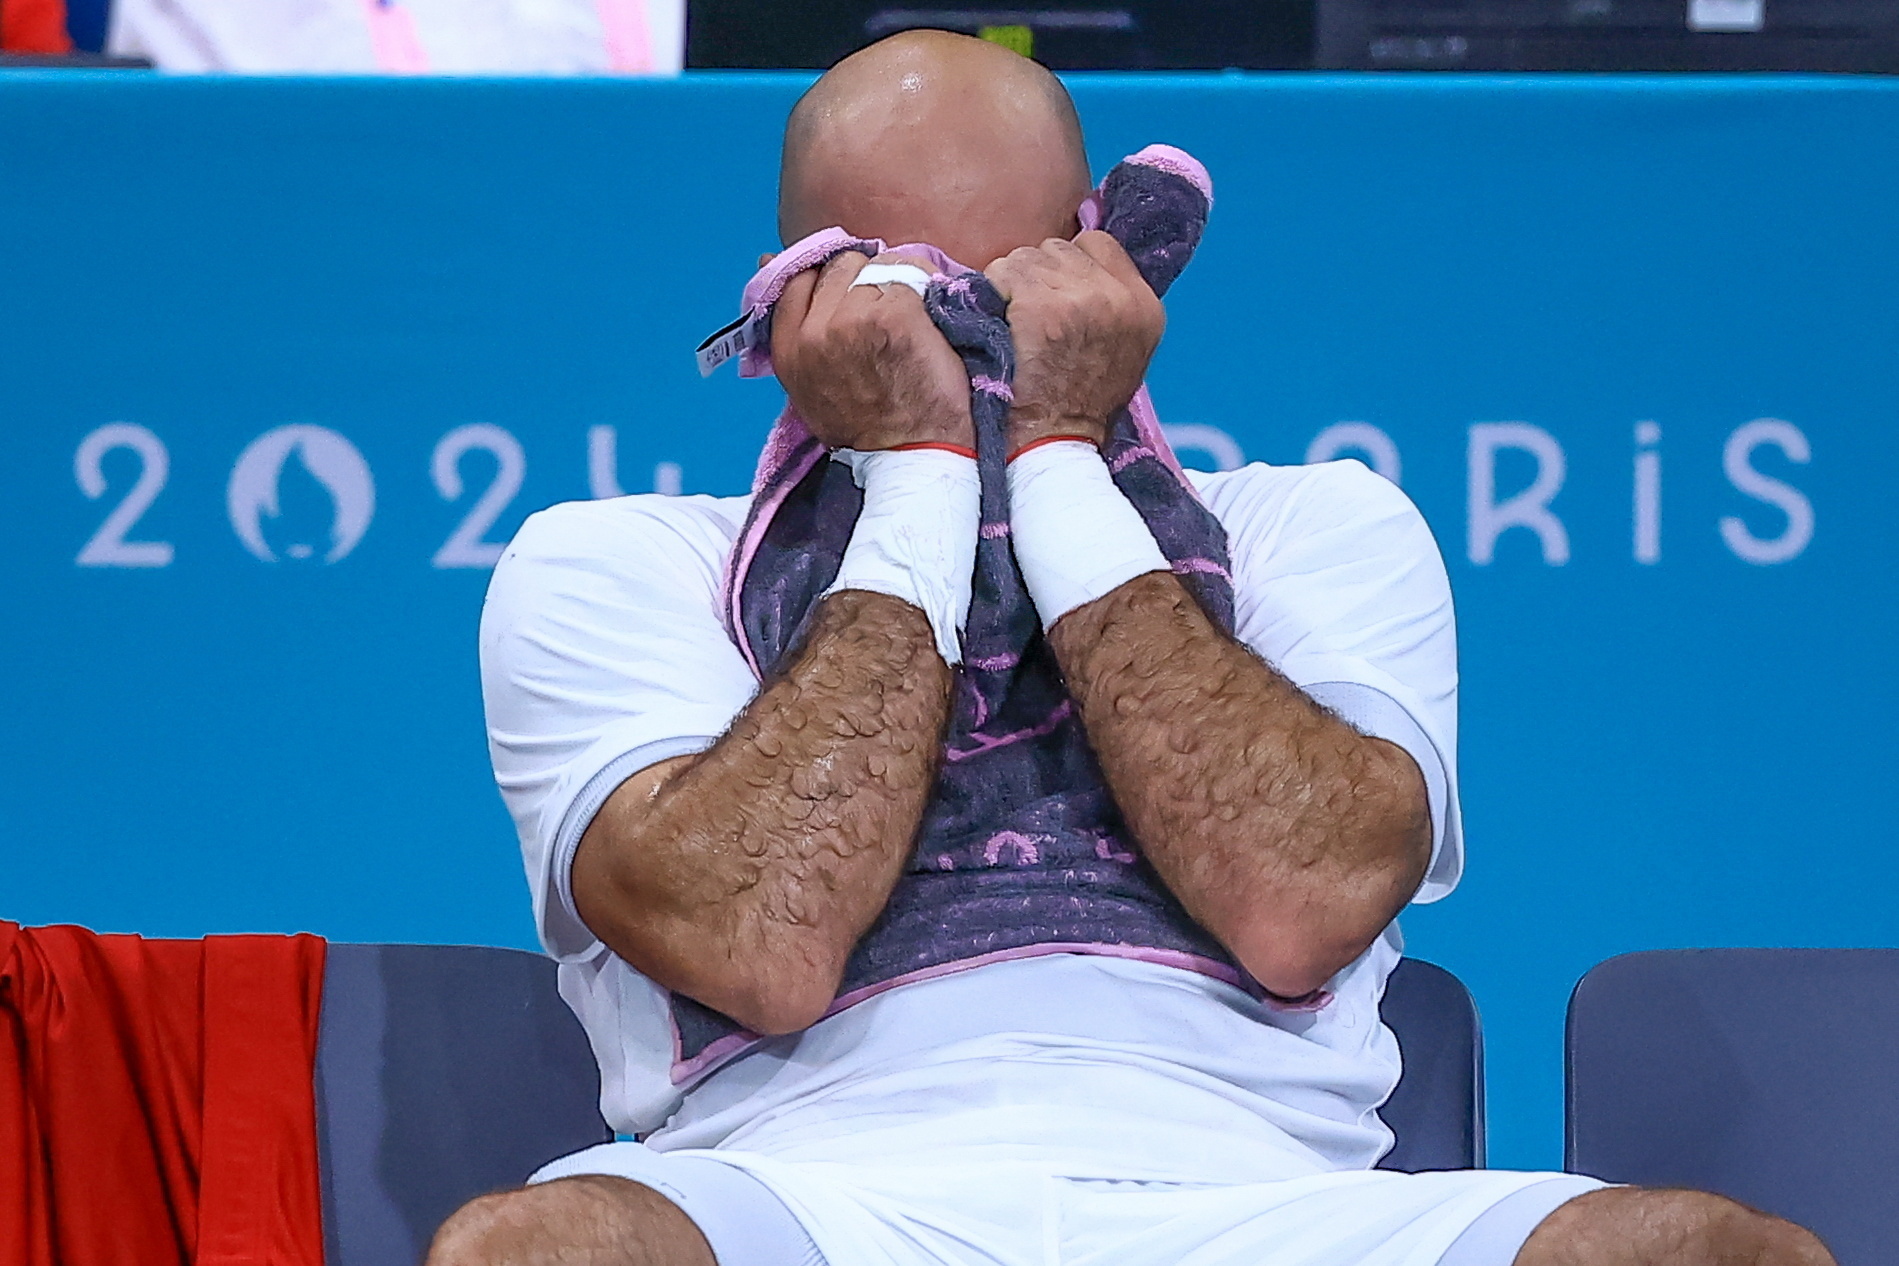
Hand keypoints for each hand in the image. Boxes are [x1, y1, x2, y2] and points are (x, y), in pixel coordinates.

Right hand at [771, 252, 973, 451]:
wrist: (912, 456)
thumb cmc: (869, 428)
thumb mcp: (808, 384)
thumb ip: (794, 328)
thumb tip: (765, 258)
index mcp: (788, 349)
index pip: (799, 278)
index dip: (829, 281)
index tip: (851, 296)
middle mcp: (814, 332)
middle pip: (838, 266)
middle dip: (863, 278)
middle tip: (887, 311)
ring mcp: (853, 319)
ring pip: (874, 265)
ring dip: (895, 279)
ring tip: (910, 316)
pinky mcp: (894, 313)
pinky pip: (909, 271)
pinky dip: (925, 283)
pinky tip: (930, 313)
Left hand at [984, 231, 1163, 452]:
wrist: (1053, 446)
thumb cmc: (1077, 407)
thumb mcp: (1119, 352)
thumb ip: (1108, 304)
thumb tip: (1074, 265)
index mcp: (1144, 307)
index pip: (1098, 245)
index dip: (1068, 264)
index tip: (1053, 294)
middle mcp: (1119, 297)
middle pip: (1059, 248)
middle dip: (1037, 276)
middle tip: (1027, 318)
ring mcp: (1082, 299)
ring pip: (1026, 258)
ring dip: (1011, 285)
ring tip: (1013, 327)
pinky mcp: (1042, 308)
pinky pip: (1003, 274)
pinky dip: (991, 294)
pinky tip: (995, 325)